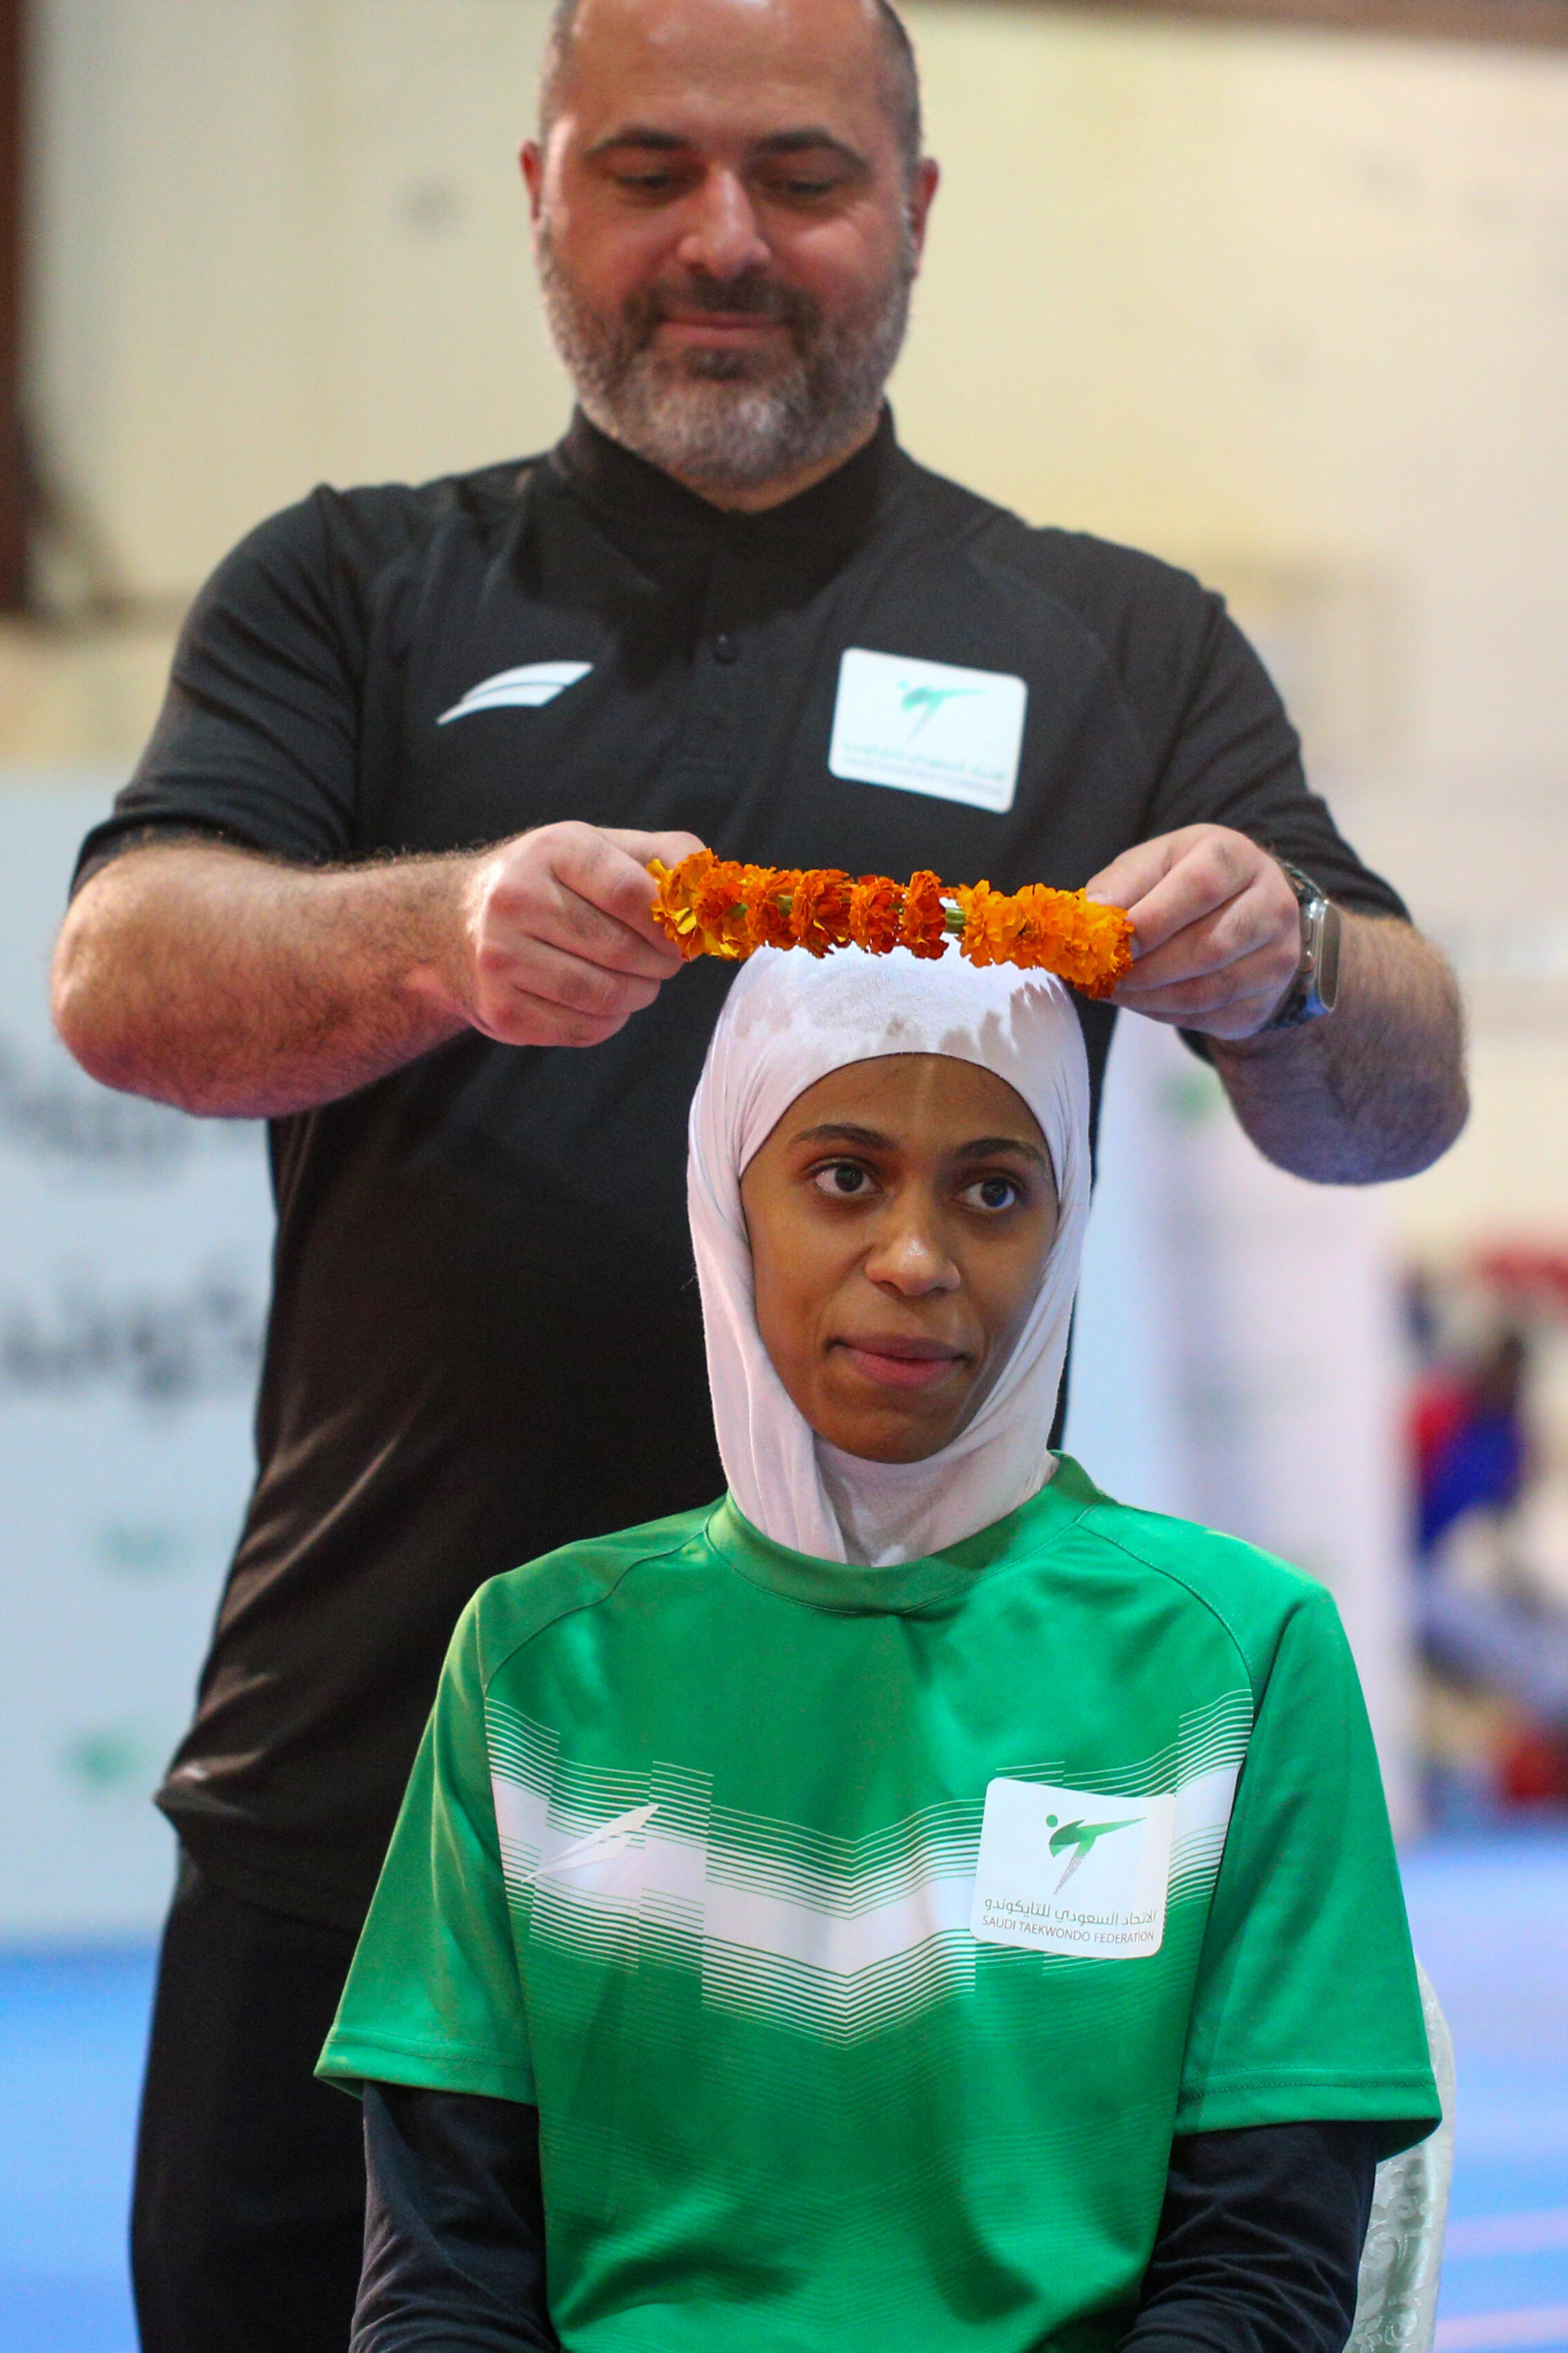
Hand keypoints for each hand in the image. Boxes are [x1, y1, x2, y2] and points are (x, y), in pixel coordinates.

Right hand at [456, 822, 703, 1048]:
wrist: (458, 923)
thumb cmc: (554, 883)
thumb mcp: (604, 849)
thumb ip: (670, 859)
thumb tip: (717, 895)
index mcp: (552, 850)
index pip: (635, 893)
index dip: (673, 923)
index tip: (684, 933)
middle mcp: (516, 899)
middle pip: (624, 951)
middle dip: (661, 963)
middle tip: (664, 961)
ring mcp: (501, 959)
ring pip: (606, 996)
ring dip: (640, 994)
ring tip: (637, 980)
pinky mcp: (502, 1010)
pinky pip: (584, 1029)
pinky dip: (610, 1020)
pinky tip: (601, 999)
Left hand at [1084, 826, 1301, 1040]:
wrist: (1247, 915)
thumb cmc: (1186, 883)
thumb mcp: (1155, 865)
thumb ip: (1123, 883)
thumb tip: (1093, 914)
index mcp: (1236, 859)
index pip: (1201, 888)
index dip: (1154, 919)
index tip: (1115, 942)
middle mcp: (1271, 905)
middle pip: (1208, 947)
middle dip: (1146, 969)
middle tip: (1104, 976)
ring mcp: (1277, 957)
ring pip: (1209, 991)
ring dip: (1150, 997)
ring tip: (1114, 989)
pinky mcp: (1266, 1001)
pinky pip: (1210, 1017)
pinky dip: (1165, 1013)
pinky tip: (1142, 999)